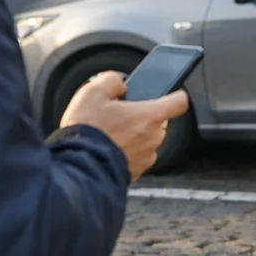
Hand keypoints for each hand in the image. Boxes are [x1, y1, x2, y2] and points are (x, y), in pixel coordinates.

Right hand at [59, 71, 188, 180]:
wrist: (77, 169)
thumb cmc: (87, 131)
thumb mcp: (92, 93)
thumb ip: (112, 81)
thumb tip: (119, 84)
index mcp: (150, 116)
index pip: (179, 102)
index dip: (175, 96)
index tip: (170, 95)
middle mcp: (153, 138)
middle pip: (156, 122)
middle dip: (139, 118)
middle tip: (117, 117)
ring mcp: (146, 158)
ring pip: (145, 141)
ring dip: (132, 137)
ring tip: (108, 135)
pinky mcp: (136, 173)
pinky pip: (135, 158)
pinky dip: (125, 154)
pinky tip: (106, 150)